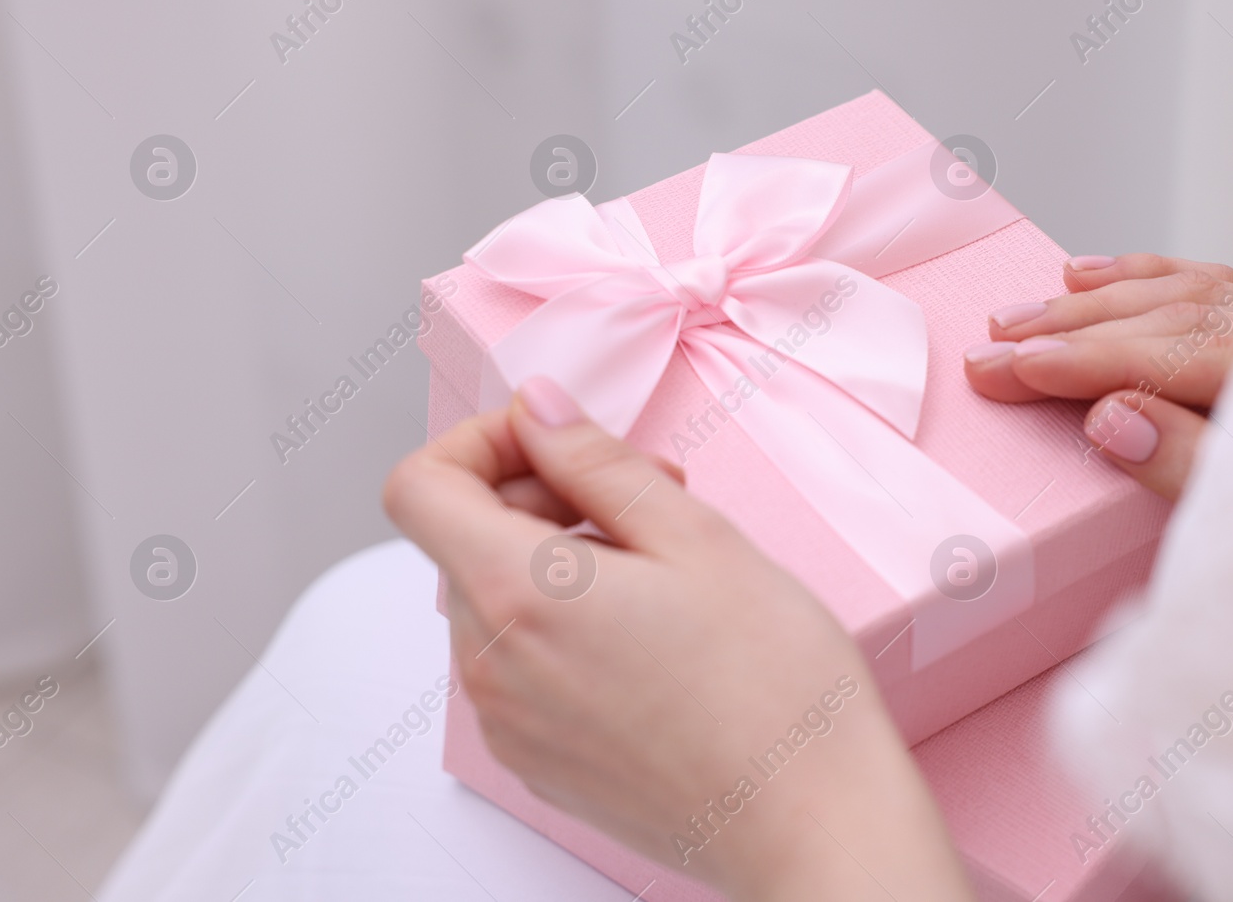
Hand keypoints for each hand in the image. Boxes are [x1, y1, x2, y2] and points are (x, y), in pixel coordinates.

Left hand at [383, 377, 974, 901]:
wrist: (813, 824)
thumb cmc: (775, 689)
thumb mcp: (697, 536)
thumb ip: (597, 460)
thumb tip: (537, 408)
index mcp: (518, 595)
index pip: (420, 487)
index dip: (478, 442)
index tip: (552, 443)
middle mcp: (489, 667)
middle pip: (463, 541)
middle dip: (542, 496)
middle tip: (648, 498)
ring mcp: (509, 725)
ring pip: (495, 602)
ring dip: (558, 562)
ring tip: (664, 574)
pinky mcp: (539, 763)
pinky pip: (518, 667)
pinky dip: (563, 628)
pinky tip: (652, 637)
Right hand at [963, 254, 1232, 499]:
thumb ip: (1183, 461)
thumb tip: (1109, 414)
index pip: (1162, 355)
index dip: (1079, 360)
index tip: (1010, 370)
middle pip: (1159, 317)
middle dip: (1064, 332)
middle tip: (990, 353)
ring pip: (1173, 293)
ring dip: (1087, 304)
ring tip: (1019, 316)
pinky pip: (1200, 283)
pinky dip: (1139, 276)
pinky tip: (1087, 273)